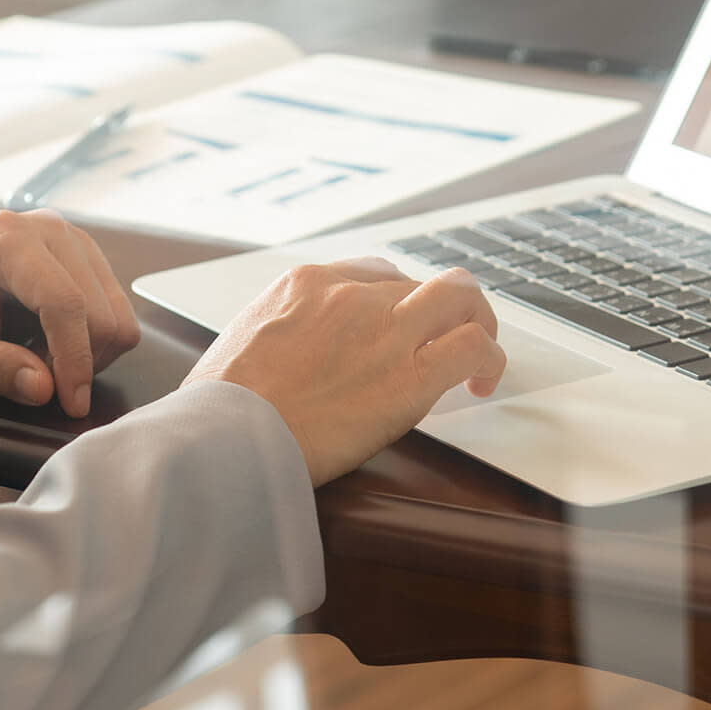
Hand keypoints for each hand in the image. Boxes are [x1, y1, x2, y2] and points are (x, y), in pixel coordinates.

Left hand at [0, 209, 140, 416]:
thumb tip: (43, 388)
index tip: (72, 402)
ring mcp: (77, 240)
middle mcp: (50, 230)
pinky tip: (57, 341)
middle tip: (35, 375)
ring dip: (89, 353)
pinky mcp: (92, 257)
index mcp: (7, 240)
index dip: (74, 358)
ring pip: (118, 316)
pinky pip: (120, 312)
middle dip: (77, 361)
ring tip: (42, 355)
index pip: (63, 301)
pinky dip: (94, 341)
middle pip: (100, 312)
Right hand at [190, 257, 507, 484]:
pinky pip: (474, 348)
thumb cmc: (220, 406)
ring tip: (478, 352)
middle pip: (419, 282)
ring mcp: (386, 331)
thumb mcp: (240, 340)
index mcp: (306, 282)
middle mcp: (352, 295)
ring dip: (476, 320)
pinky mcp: (410, 378)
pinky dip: (490, 359)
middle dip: (437, 310)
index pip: (373, 272)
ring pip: (460, 297)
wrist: (225, 437)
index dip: (395, 298)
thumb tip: (288, 349)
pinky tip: (481, 383)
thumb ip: (278, 331)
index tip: (398, 325)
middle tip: (443, 339)